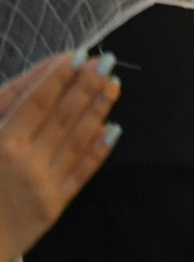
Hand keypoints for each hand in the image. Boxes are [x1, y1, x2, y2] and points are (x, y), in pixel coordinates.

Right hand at [0, 52, 120, 261]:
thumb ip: (2, 110)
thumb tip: (30, 86)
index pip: (35, 101)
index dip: (57, 77)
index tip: (77, 55)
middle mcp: (23, 162)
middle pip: (61, 116)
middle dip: (85, 86)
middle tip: (105, 61)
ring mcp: (42, 185)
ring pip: (76, 140)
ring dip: (98, 110)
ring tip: (114, 85)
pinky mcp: (52, 207)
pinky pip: (81, 173)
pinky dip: (98, 150)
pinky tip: (113, 129)